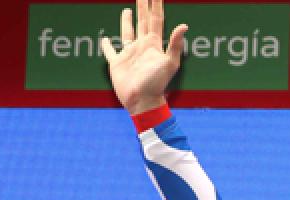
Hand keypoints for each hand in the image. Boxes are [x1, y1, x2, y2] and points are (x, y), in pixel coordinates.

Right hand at [100, 0, 188, 115]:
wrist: (143, 101)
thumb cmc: (157, 83)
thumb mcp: (169, 63)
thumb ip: (174, 44)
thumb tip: (184, 25)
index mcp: (153, 44)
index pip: (155, 19)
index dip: (155, 5)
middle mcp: (142, 46)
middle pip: (143, 21)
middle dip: (143, 7)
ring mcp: (129, 54)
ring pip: (128, 33)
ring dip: (128, 21)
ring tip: (128, 10)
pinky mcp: (117, 63)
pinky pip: (110, 51)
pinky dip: (107, 45)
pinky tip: (105, 39)